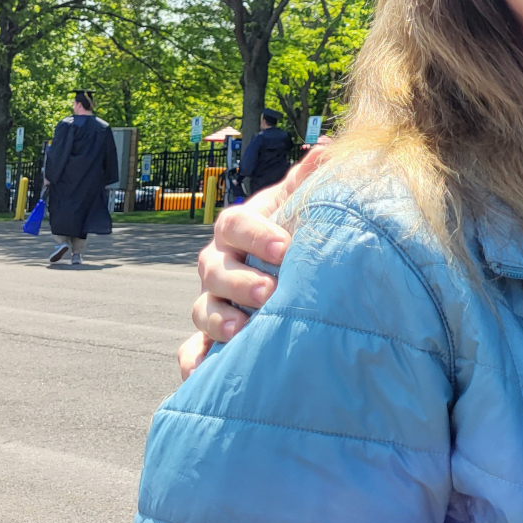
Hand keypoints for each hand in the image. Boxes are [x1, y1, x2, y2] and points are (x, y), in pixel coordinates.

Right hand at [177, 146, 325, 379]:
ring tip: (241, 331)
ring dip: (218, 320)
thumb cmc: (290, 232)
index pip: (235, 224)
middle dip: (239, 282)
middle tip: (269, 292)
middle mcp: (217, 264)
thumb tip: (330, 146)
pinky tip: (206, 376)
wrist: (286, 269)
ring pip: (201, 309)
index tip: (284, 247)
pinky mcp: (210, 337)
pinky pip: (193, 351)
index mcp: (237, 229)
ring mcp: (212, 300)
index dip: (255, 234)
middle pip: (213, 270)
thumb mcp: (297, 204)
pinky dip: (196, 363)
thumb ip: (308, 180)